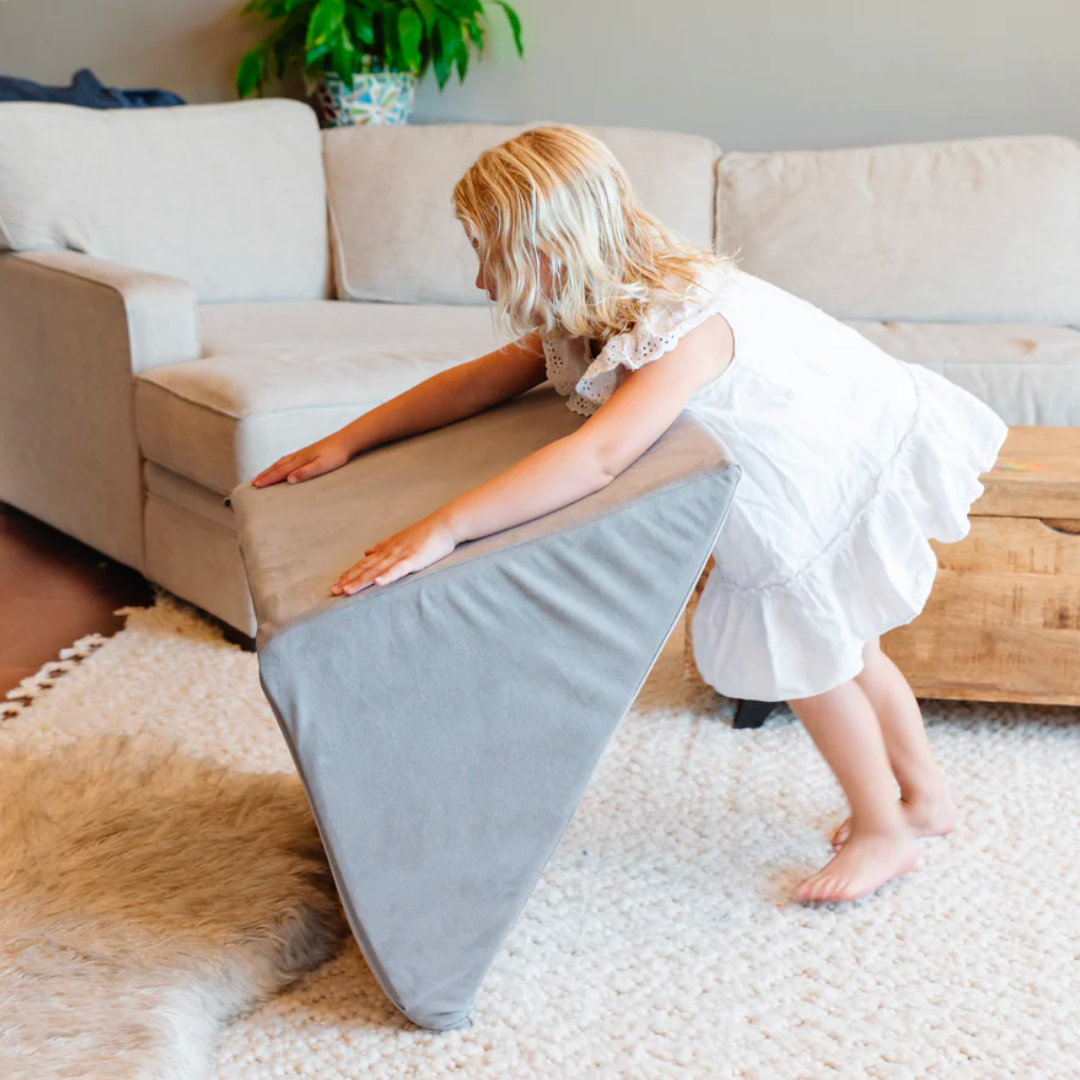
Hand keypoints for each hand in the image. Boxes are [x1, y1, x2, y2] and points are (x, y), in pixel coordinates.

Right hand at [251, 434, 351, 486]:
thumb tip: (289, 479)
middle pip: (277, 466)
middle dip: (265, 475)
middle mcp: (298, 456)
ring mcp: (302, 453)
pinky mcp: (308, 452)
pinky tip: (281, 465)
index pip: (280, 471)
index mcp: (300, 460)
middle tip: (254, 483)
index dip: (268, 479)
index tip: (256, 485)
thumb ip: (306, 472)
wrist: (346, 440)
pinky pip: (288, 459)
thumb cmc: (337, 455)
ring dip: (270, 469)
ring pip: (282, 462)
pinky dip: (280, 464)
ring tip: (262, 475)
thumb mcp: (322, 466)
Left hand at [331, 514, 456, 595]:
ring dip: (361, 581)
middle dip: (349, 580)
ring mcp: (400, 555)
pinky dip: (387, 576)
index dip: (349, 574)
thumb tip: (366, 553)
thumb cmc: (424, 534)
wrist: (444, 525)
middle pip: (365, 568)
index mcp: (386, 549)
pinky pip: (398, 569)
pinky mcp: (413, 559)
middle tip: (334, 592)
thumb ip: (382, 546)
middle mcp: (389, 552)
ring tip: (347, 591)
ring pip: (377, 570)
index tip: (336, 584)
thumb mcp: (399, 539)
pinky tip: (377, 583)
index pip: (363, 563)